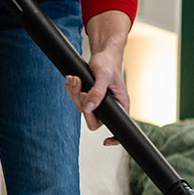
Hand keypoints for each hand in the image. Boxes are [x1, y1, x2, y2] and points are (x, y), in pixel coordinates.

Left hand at [67, 11, 133, 144]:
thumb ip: (97, 92)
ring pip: (82, 108)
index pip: (119, 126)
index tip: (106, 141)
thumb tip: (88, 108)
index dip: (114, 137)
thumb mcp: (104, 75)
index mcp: (120, 104)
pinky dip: (72, 89)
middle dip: (82, 104)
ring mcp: (98, 102)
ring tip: (74, 79)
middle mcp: (110, 106)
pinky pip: (77, 99)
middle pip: (92, 118)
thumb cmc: (108, 62)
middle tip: (80, 88)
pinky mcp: (88, 96)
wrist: (103, 53)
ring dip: (75, 93)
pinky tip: (73, 79)